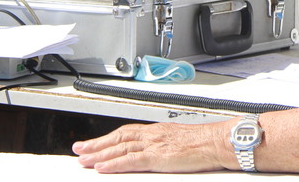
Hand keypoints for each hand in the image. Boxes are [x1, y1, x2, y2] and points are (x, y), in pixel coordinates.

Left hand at [73, 120, 230, 173]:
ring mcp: (155, 145)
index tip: (93, 143)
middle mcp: (153, 134)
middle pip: (118, 138)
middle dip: (96, 145)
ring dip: (99, 154)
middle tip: (79, 150)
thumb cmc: (205, 143)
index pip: (126, 133)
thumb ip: (164, 145)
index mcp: (157, 131)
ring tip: (84, 160)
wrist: (219, 142)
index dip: (107, 138)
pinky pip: (132, 160)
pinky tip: (103, 167)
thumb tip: (154, 153)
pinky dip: (115, 164)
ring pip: (120, 148)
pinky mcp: (159, 157)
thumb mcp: (180, 141)